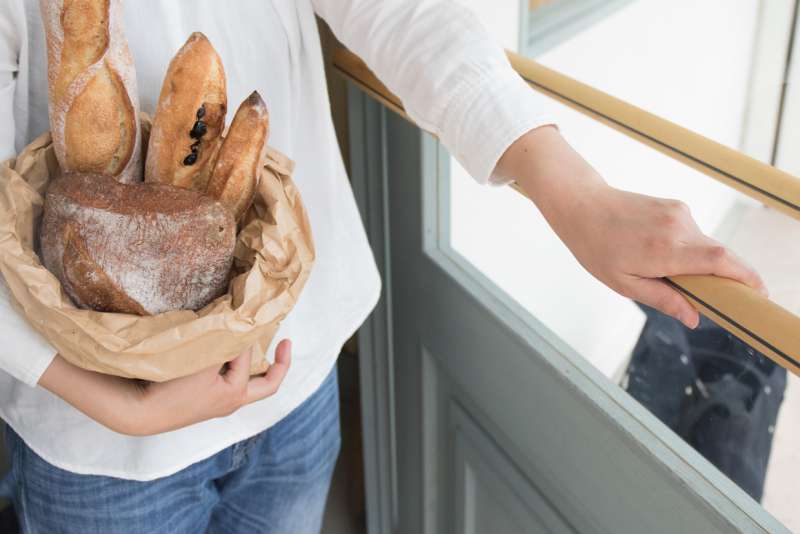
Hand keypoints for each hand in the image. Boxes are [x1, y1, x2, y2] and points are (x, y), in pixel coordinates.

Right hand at [38, 339, 291, 435]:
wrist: (139, 412)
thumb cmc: (169, 387)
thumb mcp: (199, 360)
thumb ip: (221, 342)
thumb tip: (237, 321)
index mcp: (234, 393)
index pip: (247, 355)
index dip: (243, 333)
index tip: (240, 314)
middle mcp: (231, 402)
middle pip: (268, 385)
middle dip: (280, 364)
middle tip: (287, 341)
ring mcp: (219, 404)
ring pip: (250, 385)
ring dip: (258, 366)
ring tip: (257, 345)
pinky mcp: (205, 403)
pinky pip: (232, 384)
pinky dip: (238, 370)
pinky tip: (230, 356)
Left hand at [495, 126, 765, 328]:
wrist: (582, 206)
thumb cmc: (597, 248)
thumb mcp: (624, 283)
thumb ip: (662, 299)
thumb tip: (694, 317)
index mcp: (664, 250)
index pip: (720, 260)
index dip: (745, 276)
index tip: (758, 293)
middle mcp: (678, 228)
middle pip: (719, 255)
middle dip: (724, 276)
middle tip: (712, 296)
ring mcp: (679, 213)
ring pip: (705, 245)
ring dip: (697, 263)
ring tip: (660, 269)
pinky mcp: (677, 205)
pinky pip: (693, 234)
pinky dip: (687, 249)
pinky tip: (657, 252)